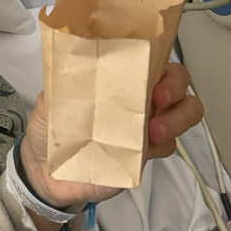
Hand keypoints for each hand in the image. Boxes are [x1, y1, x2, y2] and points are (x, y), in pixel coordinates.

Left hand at [20, 62, 205, 207]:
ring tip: (154, 132)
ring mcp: (145, 125)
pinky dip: (162, 145)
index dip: (158, 60)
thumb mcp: (49, 102)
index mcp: (117, 79)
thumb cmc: (52, 130)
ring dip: (177, 119)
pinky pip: (168, 146)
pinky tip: (144, 150)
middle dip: (177, 89)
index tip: (151, 72)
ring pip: (183, 114)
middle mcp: (137, 98)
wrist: (47, 172)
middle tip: (159, 100)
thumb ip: (62, 85)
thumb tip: (71, 67)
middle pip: (178, 84)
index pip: (150, 58)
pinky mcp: (146, 153)